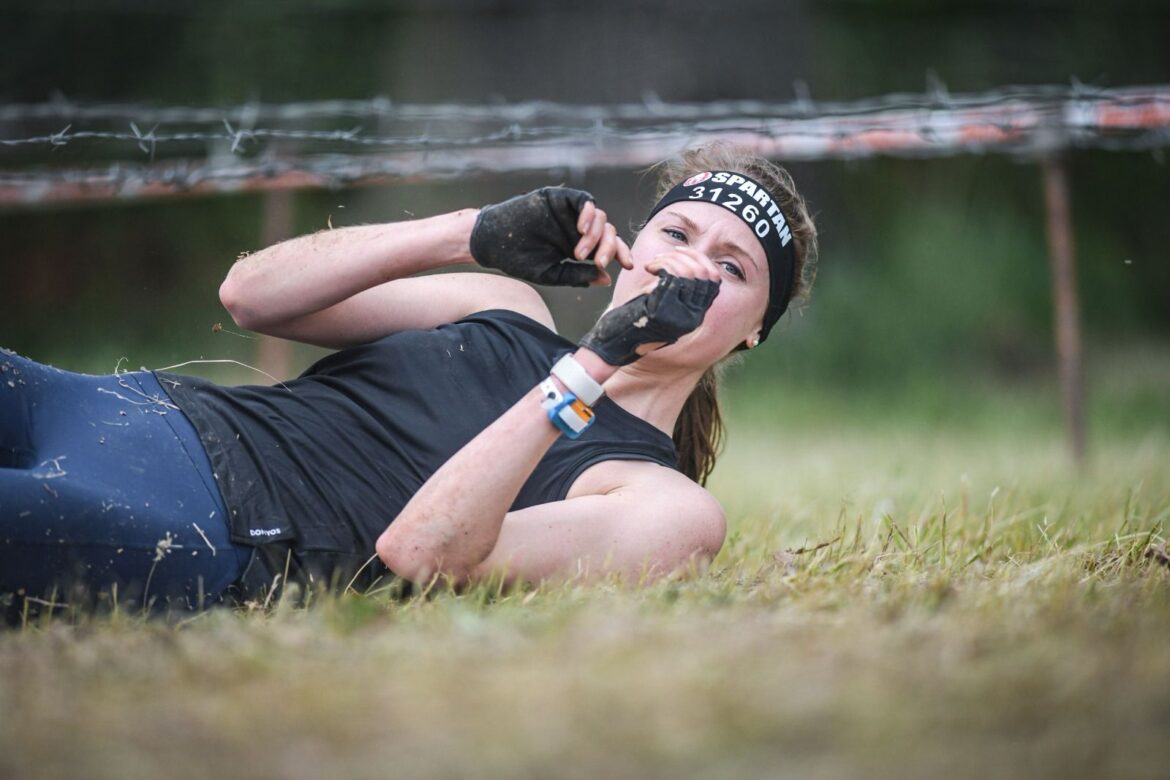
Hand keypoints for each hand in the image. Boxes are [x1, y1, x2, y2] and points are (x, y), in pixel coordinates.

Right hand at [469, 187, 631, 286]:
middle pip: (608, 233)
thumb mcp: (551, 272)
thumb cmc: (519, 259)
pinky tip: (582, 228)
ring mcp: (570, 213)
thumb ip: (577, 274)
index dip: (621, 254)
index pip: (609, 247)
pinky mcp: (560, 198)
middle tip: (599, 262)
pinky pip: (584, 200)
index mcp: (580, 247)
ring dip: (595, 235)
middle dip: (609, 248)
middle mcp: (578, 228)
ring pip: (599, 218)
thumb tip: (606, 278)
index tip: (628, 266)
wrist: (492, 241)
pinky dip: (588, 212)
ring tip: (579, 251)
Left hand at [579, 252, 720, 366]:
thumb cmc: (636, 319)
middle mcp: (693, 317)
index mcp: (697, 315)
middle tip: (663, 256)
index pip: (714, 280)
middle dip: (684, 256)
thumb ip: (681, 290)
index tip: (680, 252)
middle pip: (704, 273)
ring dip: (670, 260)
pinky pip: (671, 277)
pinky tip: (649, 267)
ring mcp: (679, 316)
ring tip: (654, 263)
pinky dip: (661, 265)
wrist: (616, 343)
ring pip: (689, 272)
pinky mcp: (662, 312)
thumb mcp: (666, 305)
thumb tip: (690, 262)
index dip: (700, 259)